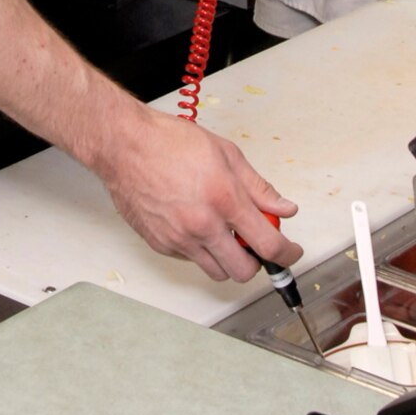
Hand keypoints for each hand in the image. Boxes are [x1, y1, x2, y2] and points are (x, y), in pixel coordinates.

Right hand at [103, 107, 300, 283]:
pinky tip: (196, 226)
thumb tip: (283, 208)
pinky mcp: (161, 244)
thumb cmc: (168, 142)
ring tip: (223, 234)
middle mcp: (202, 225)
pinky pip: (191, 260)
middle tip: (253, 242)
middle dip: (255, 260)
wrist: (124, 146)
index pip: (268, 244)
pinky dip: (200, 250)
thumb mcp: (226, 154)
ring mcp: (179, 238)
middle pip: (243, 271)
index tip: (291, 252)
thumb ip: (258, 187)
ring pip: (217, 272)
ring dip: (228, 259)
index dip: (288, 254)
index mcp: (224, 199)